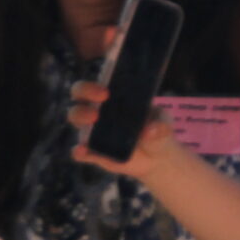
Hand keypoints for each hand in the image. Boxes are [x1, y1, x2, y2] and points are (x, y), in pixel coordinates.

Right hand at [66, 79, 189, 193]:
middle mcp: (98, 109)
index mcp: (114, 95)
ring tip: (94, 120)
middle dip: (85, 92)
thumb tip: (150, 130)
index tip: (106, 90)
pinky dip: (79, 151)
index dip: (94, 83)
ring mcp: (93, 130)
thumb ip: (160, 125)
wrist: (157, 157)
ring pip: (75, 118)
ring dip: (81, 116)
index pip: (96, 82)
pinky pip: (80, 152)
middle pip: (79, 95)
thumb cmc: (157, 128)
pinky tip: (83, 151)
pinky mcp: (94, 152)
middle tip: (102, 101)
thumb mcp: (164, 123)